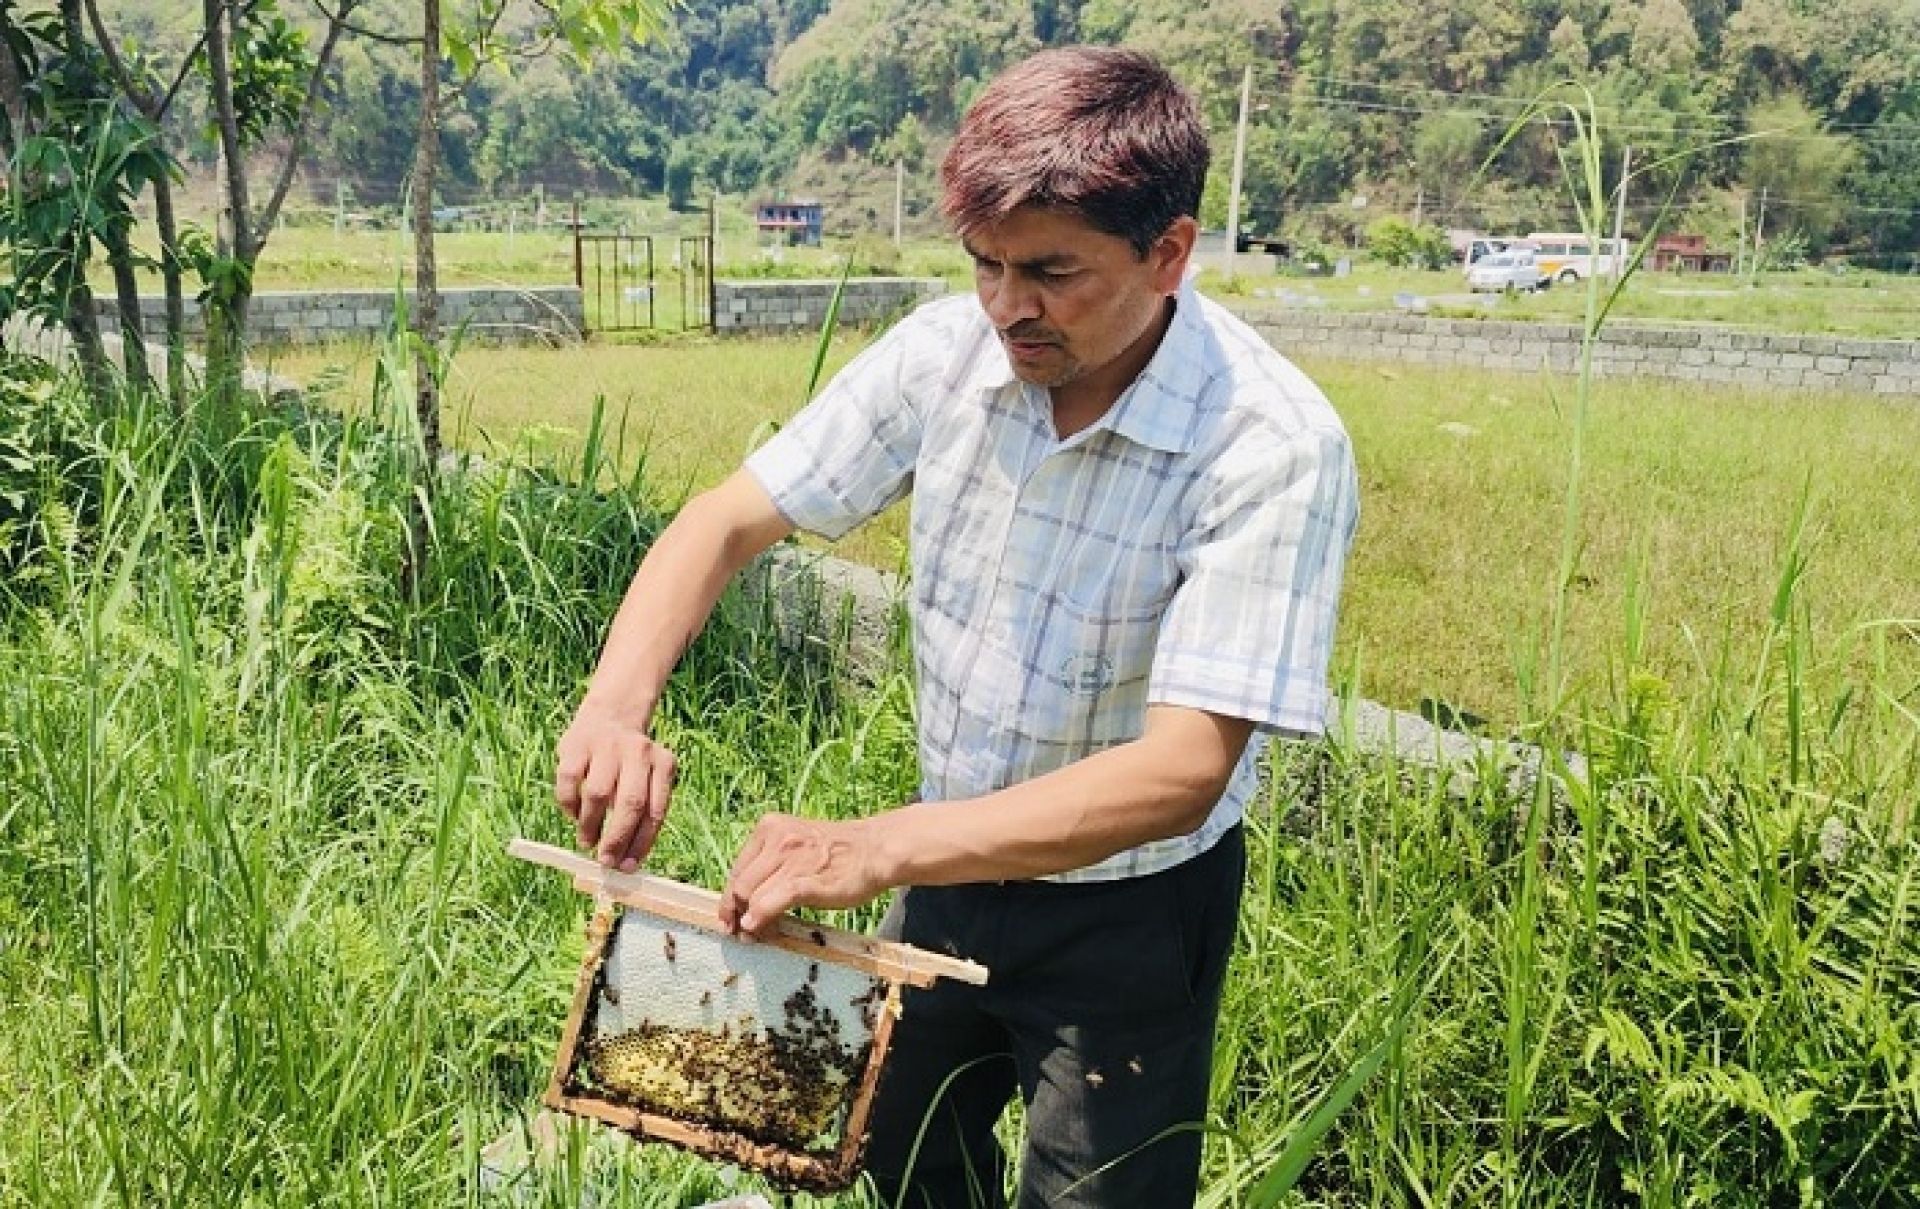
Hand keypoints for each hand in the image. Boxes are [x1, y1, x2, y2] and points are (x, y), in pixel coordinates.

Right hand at [553, 699, 677, 871]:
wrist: (609, 716)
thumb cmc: (631, 765)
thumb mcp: (647, 780)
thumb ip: (642, 815)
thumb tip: (626, 861)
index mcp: (663, 764)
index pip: (656, 811)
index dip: (642, 843)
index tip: (629, 867)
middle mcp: (639, 752)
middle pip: (630, 803)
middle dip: (617, 838)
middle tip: (605, 861)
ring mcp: (607, 746)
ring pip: (598, 795)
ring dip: (590, 825)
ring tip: (588, 840)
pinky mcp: (577, 745)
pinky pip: (569, 783)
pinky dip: (570, 805)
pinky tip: (574, 814)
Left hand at [721, 813, 893, 937]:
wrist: (875, 850)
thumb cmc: (837, 853)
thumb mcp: (796, 844)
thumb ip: (771, 863)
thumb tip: (746, 898)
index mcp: (770, 827)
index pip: (737, 869)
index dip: (729, 897)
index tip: (728, 917)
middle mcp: (777, 840)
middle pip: (739, 884)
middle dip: (734, 912)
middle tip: (739, 932)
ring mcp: (791, 860)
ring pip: (750, 896)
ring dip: (746, 920)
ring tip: (753, 935)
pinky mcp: (806, 881)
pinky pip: (770, 902)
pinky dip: (759, 918)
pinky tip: (757, 928)